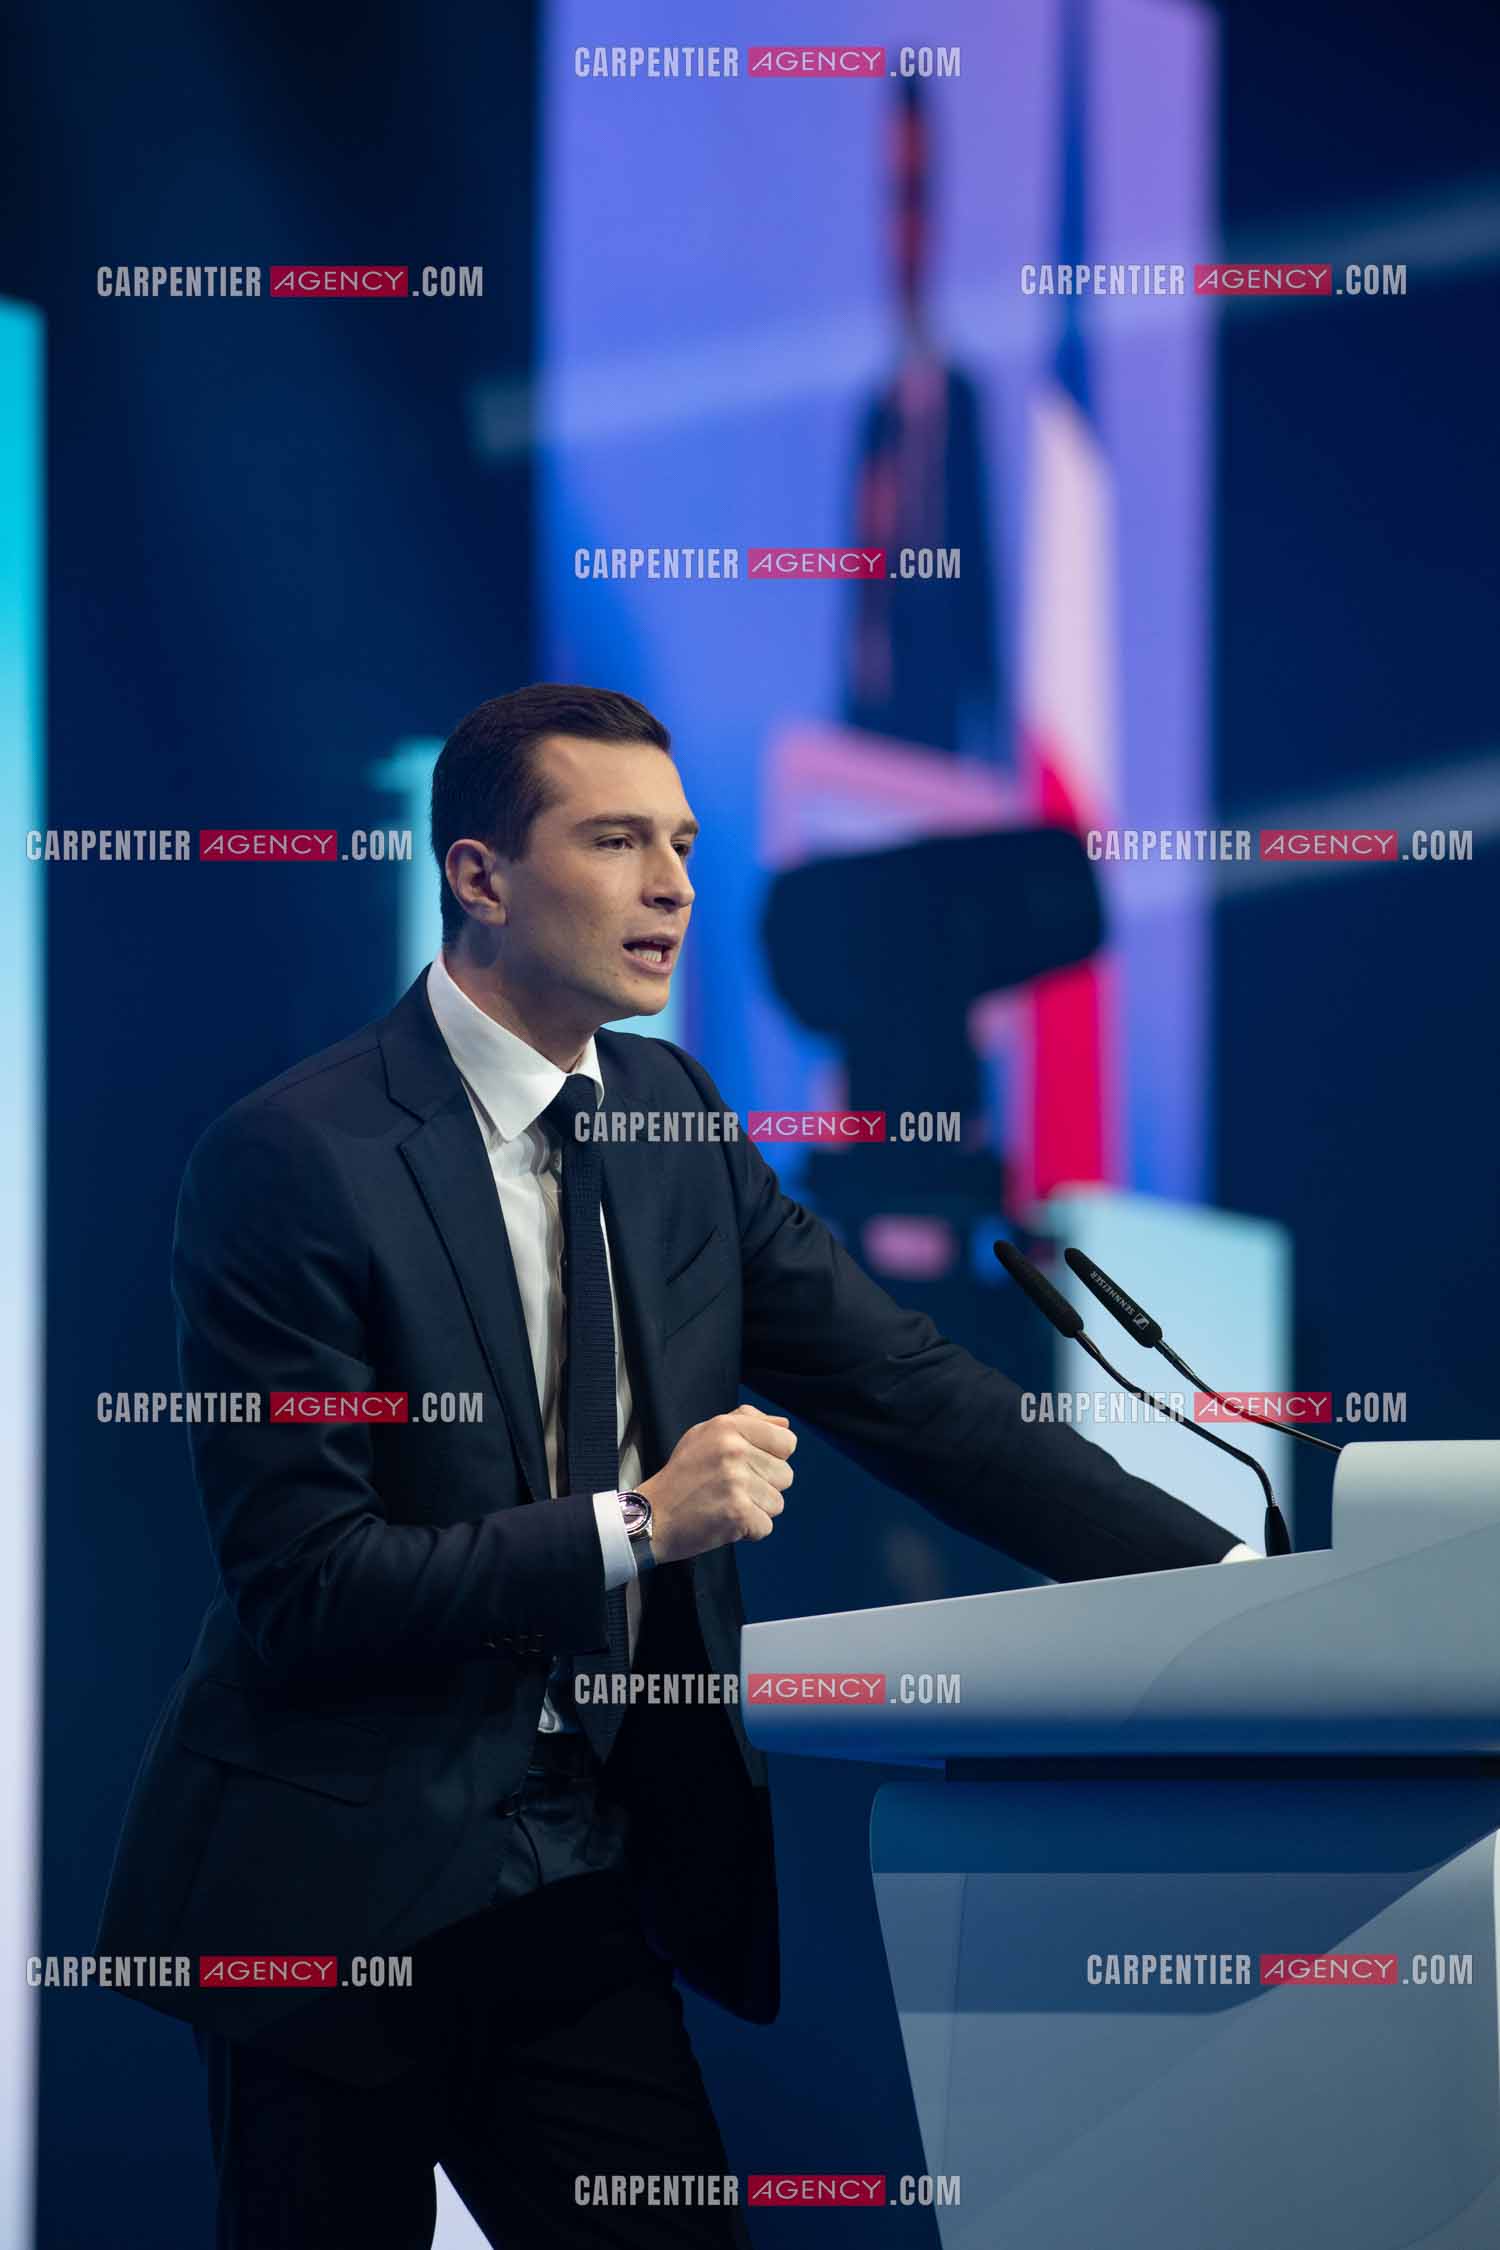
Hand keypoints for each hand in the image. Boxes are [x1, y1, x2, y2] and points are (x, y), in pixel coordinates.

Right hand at [638, 1404, 796, 1564]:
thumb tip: (784, 1424)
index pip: (787, 1441)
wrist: (653, 1517)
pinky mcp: (738, 1513)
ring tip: (726, 1504)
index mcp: (729, 1427)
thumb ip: (747, 1421)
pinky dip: (749, 1531)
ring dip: (756, 1510)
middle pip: (786, 1475)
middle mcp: (734, 1450)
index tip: (750, 1466)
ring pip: (778, 1503)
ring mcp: (736, 1482)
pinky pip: (766, 1527)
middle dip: (764, 1487)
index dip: (773, 1458)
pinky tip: (725, 1521)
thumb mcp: (705, 1434)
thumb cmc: (681, 1476)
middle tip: (732, 1489)